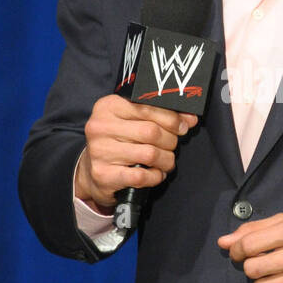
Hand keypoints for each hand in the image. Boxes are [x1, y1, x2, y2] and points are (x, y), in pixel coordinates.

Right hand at [75, 94, 197, 211]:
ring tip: (166, 162)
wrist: (91, 170)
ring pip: (150, 154)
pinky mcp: (103, 175)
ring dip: (166, 160)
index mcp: (109, 106)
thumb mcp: (133, 122)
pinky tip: (155, 174)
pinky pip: (141, 176)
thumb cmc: (118, 141)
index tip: (183, 126)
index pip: (148, 107)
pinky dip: (155, 176)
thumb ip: (161, 116)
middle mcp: (100, 127)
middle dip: (170, 141)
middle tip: (172, 146)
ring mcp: (100, 151)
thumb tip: (190, 118)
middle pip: (152, 132)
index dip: (172, 118)